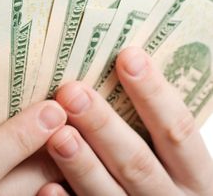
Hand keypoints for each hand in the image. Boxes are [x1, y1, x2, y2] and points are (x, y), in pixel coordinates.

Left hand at [44, 47, 212, 194]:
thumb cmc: (161, 179)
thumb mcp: (169, 158)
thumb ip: (148, 129)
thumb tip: (119, 66)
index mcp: (192, 174)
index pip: (177, 130)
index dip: (154, 93)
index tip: (127, 56)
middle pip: (137, 161)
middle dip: (103, 126)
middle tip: (72, 93)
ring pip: (110, 193)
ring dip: (82, 164)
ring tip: (57, 135)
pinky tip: (47, 186)